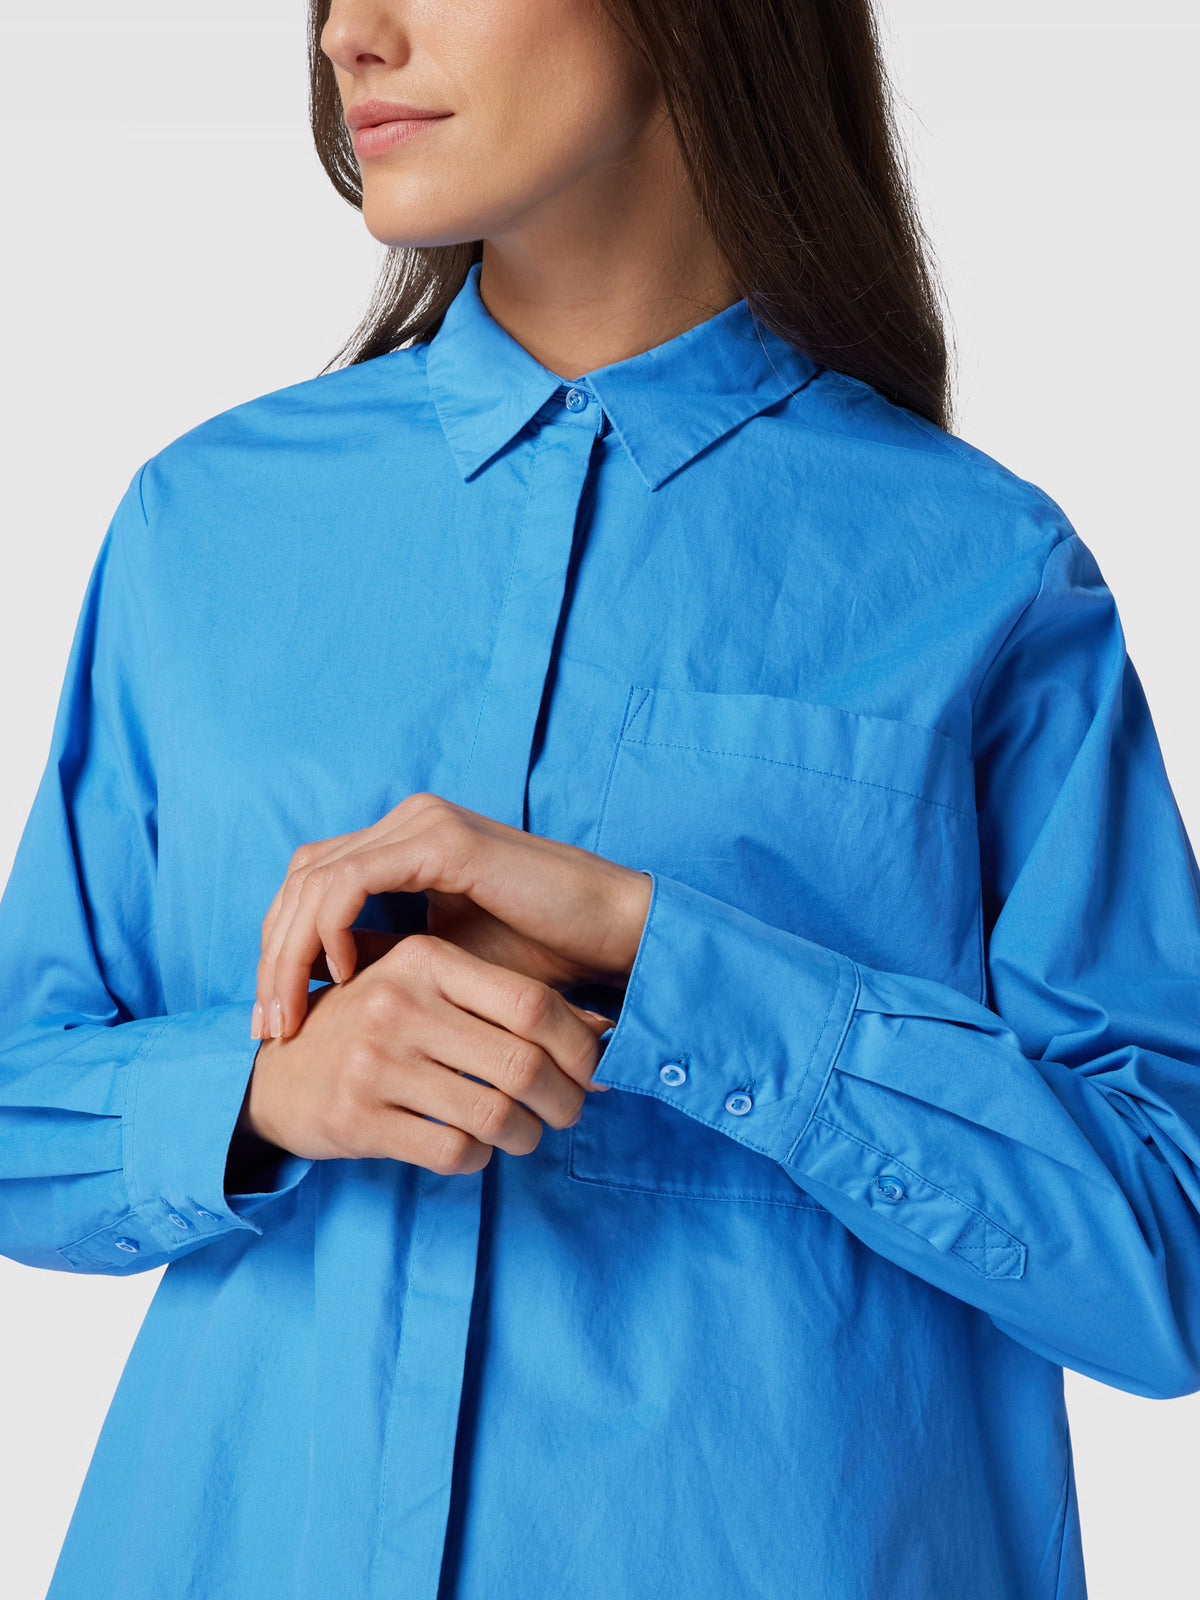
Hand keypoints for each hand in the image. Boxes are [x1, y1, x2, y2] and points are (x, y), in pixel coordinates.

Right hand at [236, 933, 616, 1172]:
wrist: (274, 1075)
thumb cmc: (376, 1028)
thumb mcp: (432, 992)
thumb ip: (508, 1002)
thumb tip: (609, 1033)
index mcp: (424, 959)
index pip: (532, 1003)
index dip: (580, 1046)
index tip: (594, 1072)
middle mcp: (398, 1003)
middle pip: (522, 1064)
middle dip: (564, 1100)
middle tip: (569, 1112)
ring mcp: (375, 1062)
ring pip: (494, 1115)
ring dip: (525, 1136)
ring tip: (523, 1134)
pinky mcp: (358, 1118)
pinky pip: (453, 1151)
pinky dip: (478, 1159)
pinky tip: (473, 1149)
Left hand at [251, 793, 651, 1043]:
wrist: (610, 937)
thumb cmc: (540, 957)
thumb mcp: (443, 965)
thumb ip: (387, 958)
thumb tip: (320, 988)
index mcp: (404, 844)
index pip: (313, 885)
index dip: (281, 948)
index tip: (275, 1019)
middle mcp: (406, 823)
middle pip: (303, 879)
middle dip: (273, 954)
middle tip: (266, 1026)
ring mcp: (423, 825)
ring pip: (316, 878)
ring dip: (289, 949)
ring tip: (288, 1013)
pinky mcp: (442, 841)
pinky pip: (354, 879)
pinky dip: (331, 926)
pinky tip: (338, 973)